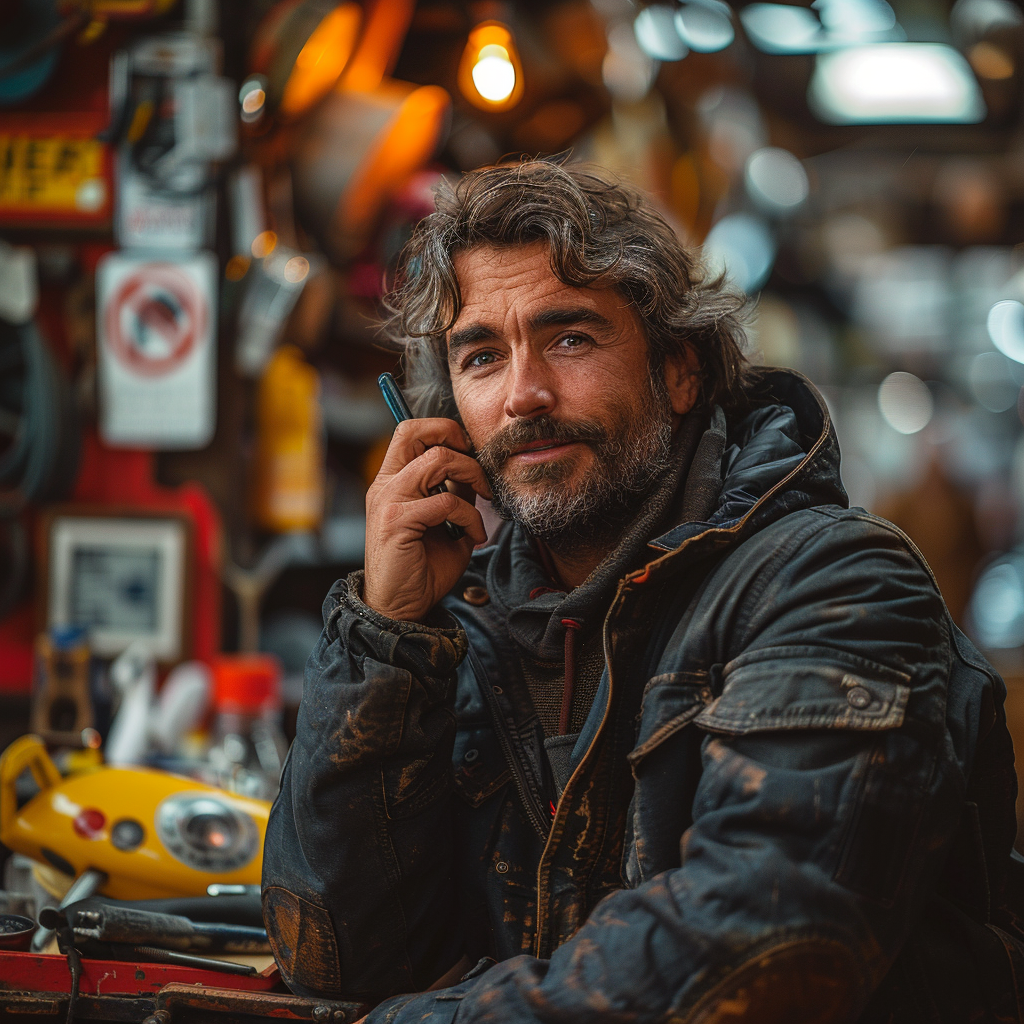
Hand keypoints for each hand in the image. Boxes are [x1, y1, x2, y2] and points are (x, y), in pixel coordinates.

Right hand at [363, 418, 490, 622]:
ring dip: (471, 475)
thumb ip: (456, 493)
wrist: (400, 607)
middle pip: (414, 431)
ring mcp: (388, 500)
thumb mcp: (446, 521)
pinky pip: (445, 502)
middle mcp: (385, 484)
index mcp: (392, 480)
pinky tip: (474, 535)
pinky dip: (470, 516)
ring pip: (437, 460)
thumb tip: (476, 470)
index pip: (411, 431)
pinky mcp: (396, 521)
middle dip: (455, 438)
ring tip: (484, 499)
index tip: (470, 454)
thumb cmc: (422, 566)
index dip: (444, 431)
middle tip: (477, 466)